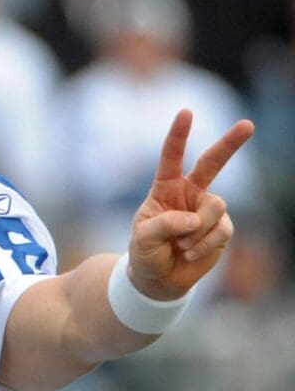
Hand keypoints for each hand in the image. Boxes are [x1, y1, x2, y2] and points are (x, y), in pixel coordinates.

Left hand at [128, 109, 253, 299]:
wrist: (158, 278)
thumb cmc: (145, 252)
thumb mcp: (143, 238)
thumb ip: (165, 224)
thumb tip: (194, 220)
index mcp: (165, 188)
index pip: (171, 158)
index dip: (178, 135)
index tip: (186, 112)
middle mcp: (189, 194)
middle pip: (212, 163)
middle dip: (230, 144)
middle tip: (248, 124)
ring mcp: (207, 210)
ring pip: (215, 206)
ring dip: (197, 228)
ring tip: (180, 245)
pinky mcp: (221, 229)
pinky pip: (220, 230)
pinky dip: (203, 244)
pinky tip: (189, 253)